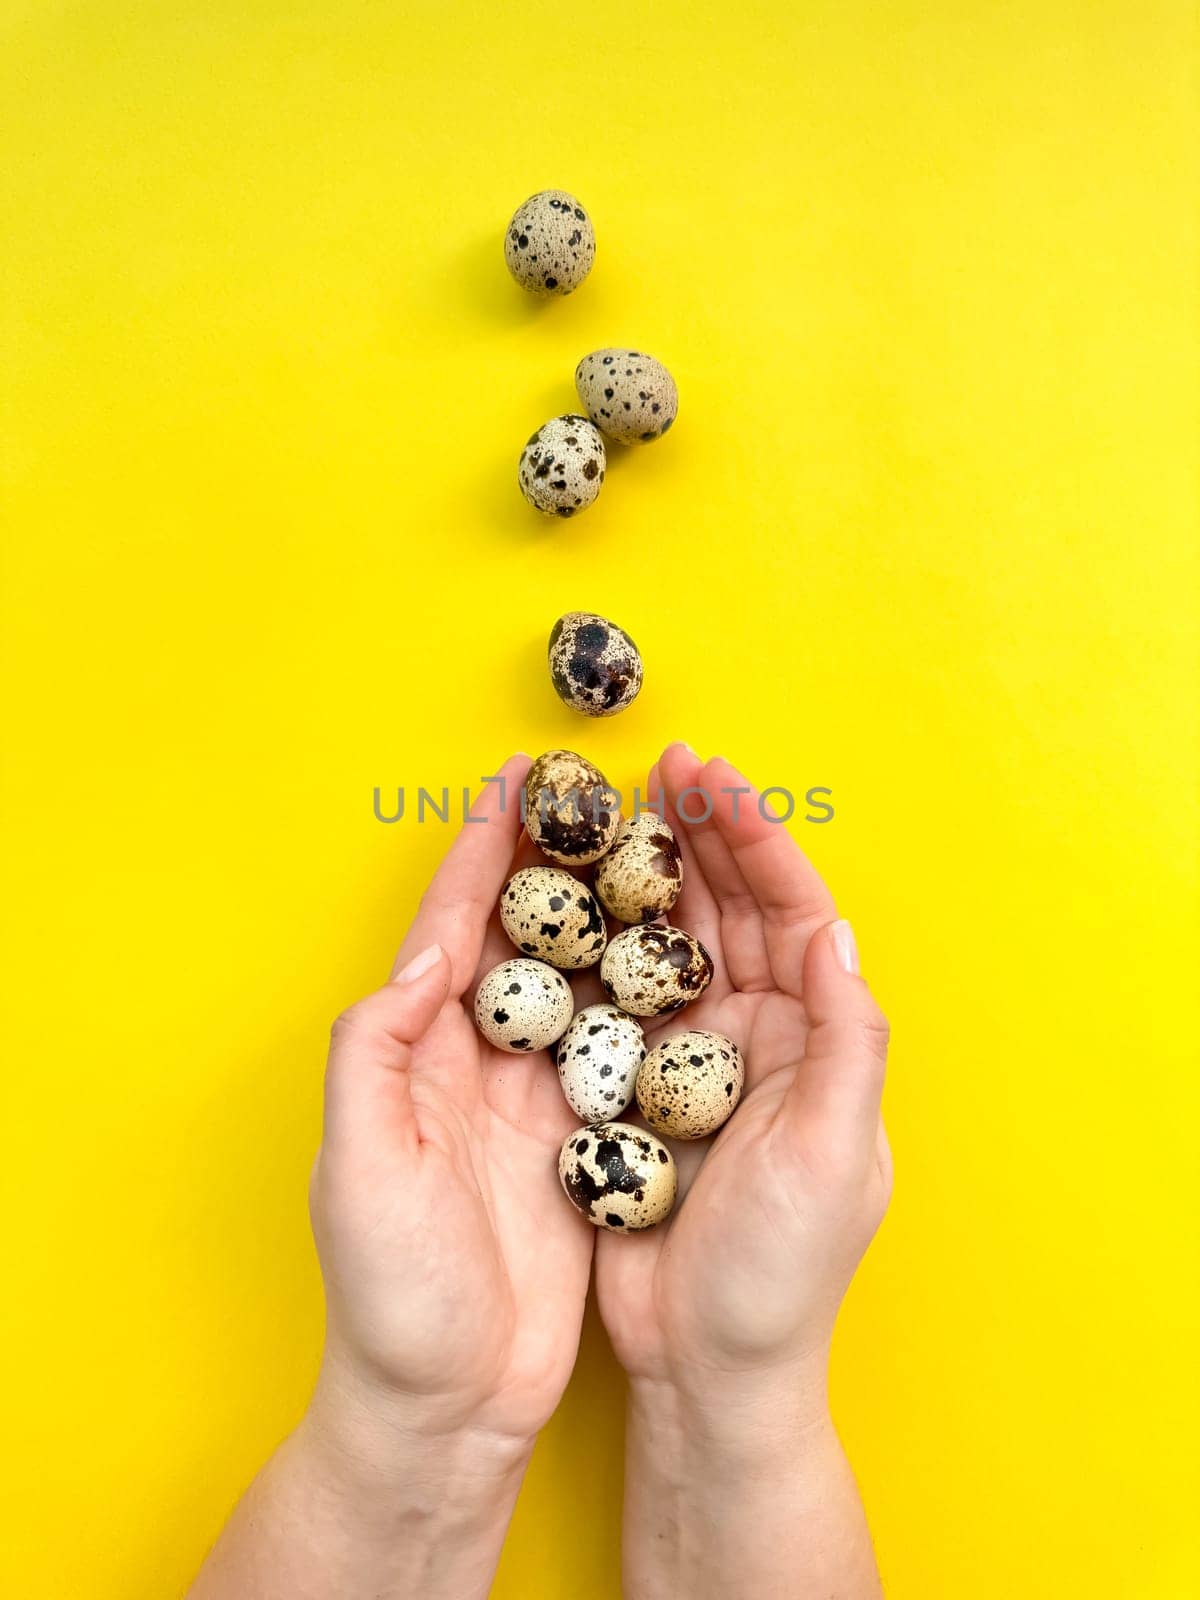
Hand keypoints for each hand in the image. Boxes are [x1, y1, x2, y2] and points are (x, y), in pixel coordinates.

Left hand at [189, 755, 597, 1599]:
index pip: (453, 926)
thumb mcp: (359, 1165)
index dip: (483, 847)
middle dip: (559, 857)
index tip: (519, 777)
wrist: (448, 1407)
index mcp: (417, 1053)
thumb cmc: (390, 1296)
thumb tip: (429, 948)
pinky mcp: (584, 1144)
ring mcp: (536, 1101)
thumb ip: (377, 1049)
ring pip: (581, 979)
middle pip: (524, 934)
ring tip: (656, 846)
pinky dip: (647, 994)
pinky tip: (682, 955)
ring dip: (613, 912)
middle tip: (608, 791)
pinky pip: (621, 1048)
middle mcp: (477, 1063)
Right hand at [595, 744, 891, 1405]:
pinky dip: (599, 946)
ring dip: (649, 875)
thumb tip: (834, 931)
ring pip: (672, 944)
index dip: (757, 841)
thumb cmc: (781, 1274)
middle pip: (730, 912)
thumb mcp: (835, 1155)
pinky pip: (618, 999)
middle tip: (660, 766)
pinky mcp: (635, 1091)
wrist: (705, 1369)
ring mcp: (694, 1062)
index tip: (713, 779)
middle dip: (701, 835)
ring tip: (614, 811)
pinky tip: (572, 904)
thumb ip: (845, 1040)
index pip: (793, 916)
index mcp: (813, 1043)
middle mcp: (758, 1039)